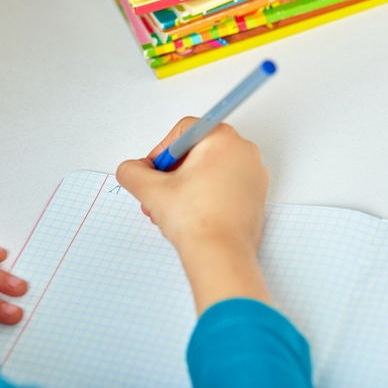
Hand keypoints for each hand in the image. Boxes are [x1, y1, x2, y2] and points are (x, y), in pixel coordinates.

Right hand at [116, 118, 270, 313]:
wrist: (221, 256)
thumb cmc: (198, 221)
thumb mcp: (151, 190)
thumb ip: (132, 172)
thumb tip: (130, 169)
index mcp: (222, 139)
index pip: (183, 132)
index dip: (161, 152)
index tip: (154, 171)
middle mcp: (244, 151)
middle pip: (197, 151)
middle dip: (173, 173)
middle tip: (161, 192)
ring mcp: (254, 175)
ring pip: (211, 170)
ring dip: (187, 185)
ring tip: (173, 208)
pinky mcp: (256, 196)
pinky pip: (226, 186)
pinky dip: (207, 195)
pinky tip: (192, 215)